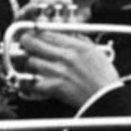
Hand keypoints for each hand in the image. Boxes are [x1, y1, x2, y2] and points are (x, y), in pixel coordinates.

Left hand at [3, 27, 119, 109]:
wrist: (106, 98)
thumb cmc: (103, 77)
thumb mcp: (95, 52)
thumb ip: (81, 40)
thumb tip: (70, 34)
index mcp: (75, 46)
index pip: (47, 33)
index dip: (35, 33)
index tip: (31, 35)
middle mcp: (65, 56)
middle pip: (33, 44)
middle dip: (26, 44)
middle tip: (24, 46)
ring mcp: (58, 72)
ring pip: (31, 62)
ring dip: (29, 64)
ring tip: (31, 65)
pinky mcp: (55, 87)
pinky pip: (33, 82)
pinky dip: (29, 82)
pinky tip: (30, 82)